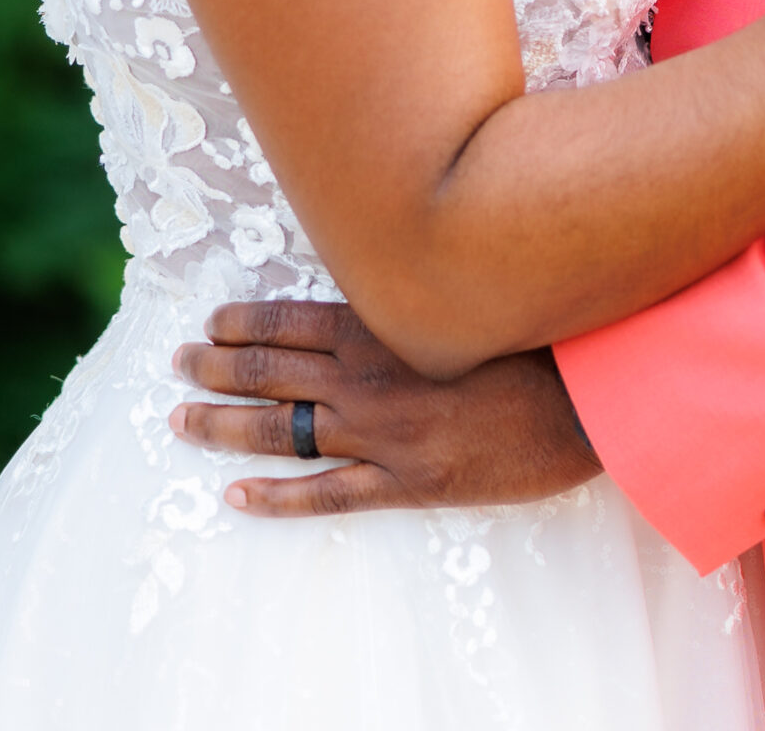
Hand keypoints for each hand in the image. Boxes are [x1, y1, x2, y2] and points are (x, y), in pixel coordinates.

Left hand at [170, 300, 600, 514]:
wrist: (588, 394)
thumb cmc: (539, 331)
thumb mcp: (473, 291)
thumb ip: (422, 284)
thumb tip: (390, 263)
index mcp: (384, 324)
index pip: (291, 320)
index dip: (243, 322)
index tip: (208, 323)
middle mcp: (370, 377)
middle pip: (271, 372)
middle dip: (216, 367)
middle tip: (176, 364)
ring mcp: (384, 435)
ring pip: (280, 431)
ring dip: (223, 425)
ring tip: (181, 420)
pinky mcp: (407, 484)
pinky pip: (324, 496)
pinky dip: (275, 500)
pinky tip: (235, 499)